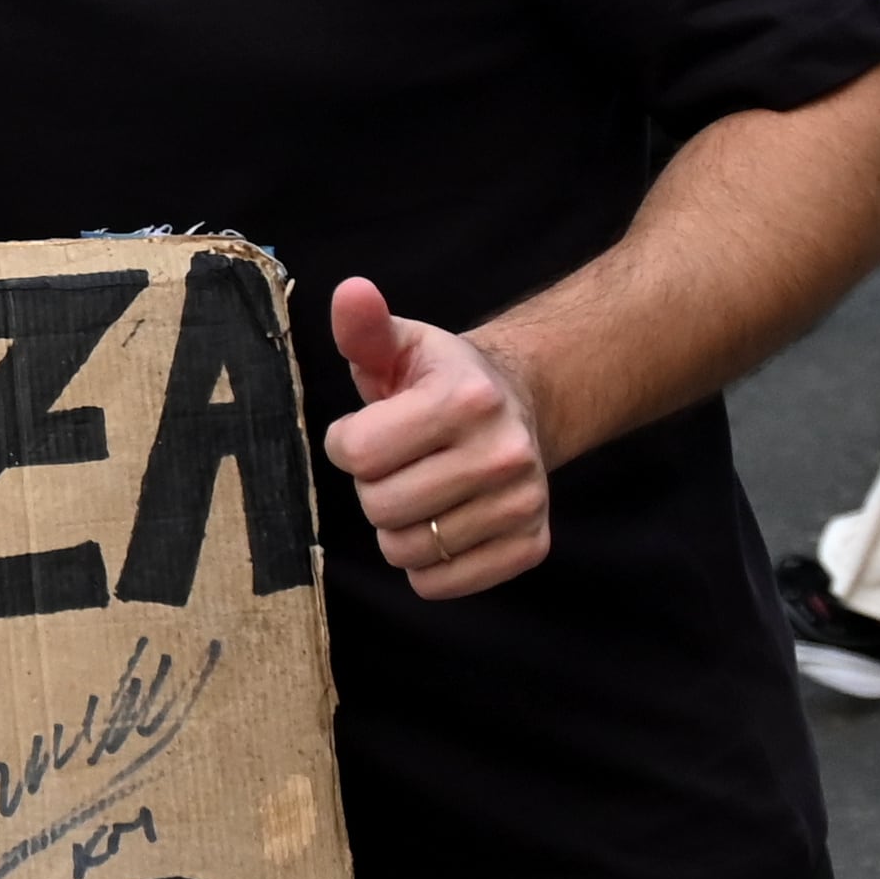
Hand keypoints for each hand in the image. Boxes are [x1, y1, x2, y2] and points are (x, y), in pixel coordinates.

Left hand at [320, 278, 551, 598]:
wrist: (520, 406)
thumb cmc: (440, 379)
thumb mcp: (400, 346)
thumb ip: (364, 327)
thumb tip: (351, 293)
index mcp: (464, 398)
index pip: (358, 453)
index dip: (347, 445)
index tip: (365, 431)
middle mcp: (503, 452)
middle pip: (381, 507)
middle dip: (372, 488)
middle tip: (397, 464)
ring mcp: (523, 502)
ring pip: (408, 552)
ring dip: (398, 529)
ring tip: (419, 491)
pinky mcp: (531, 544)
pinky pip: (441, 585)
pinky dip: (427, 566)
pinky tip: (441, 524)